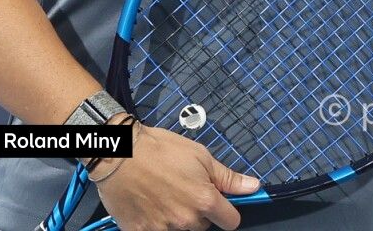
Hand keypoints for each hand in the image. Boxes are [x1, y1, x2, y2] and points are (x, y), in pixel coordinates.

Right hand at [95, 123, 259, 230]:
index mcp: (204, 201)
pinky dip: (155, 223)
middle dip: (198, 212)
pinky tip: (149, 205)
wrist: (120, 153)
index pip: (231, 221)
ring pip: (180, 230)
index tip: (218, 202)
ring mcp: (162, 229)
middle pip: (203, 226)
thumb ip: (227, 178)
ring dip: (177, 218)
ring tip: (164, 195)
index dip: (227, 211)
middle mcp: (186, 221)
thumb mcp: (200, 157)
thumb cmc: (160, 150)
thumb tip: (253, 187)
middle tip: (184, 190)